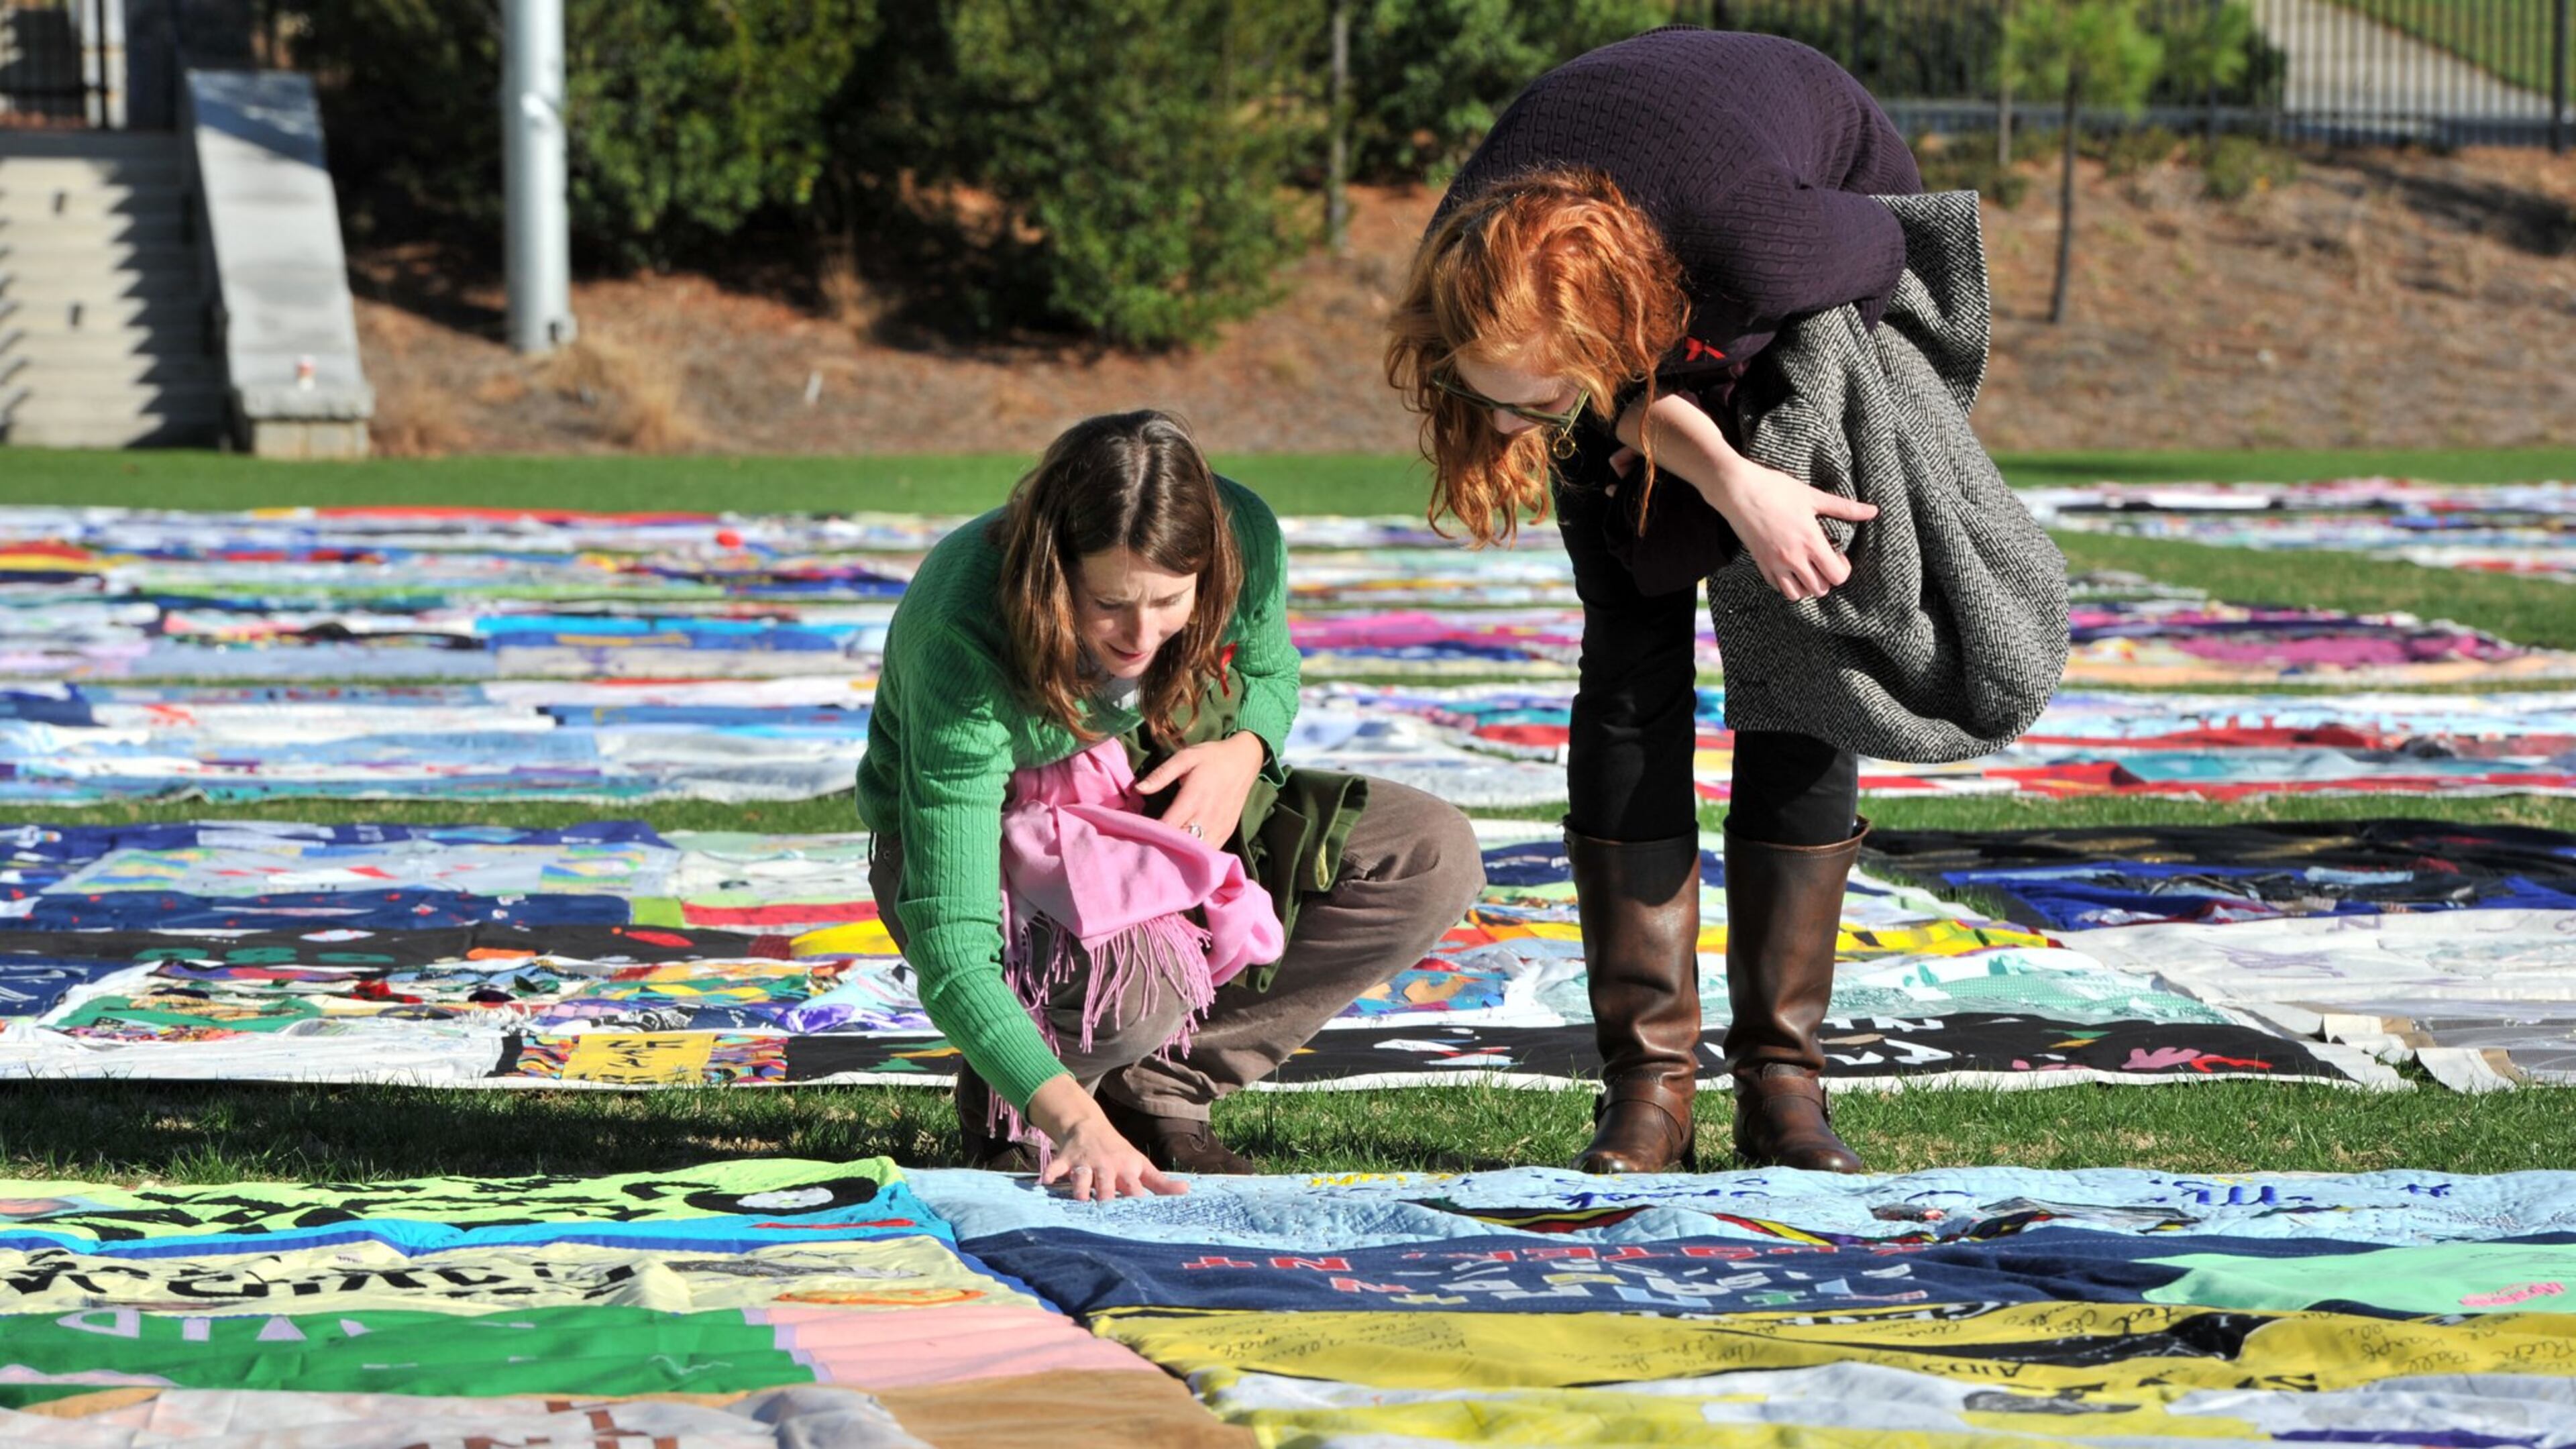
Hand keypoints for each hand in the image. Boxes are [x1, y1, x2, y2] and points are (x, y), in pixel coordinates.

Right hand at [1028, 1077, 1186, 1201]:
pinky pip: (1057, 1166)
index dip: (1136, 1200)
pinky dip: (1051, 1172)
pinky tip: (1044, 1182)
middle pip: (1107, 1183)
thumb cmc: (1119, 1153)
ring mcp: (1086, 1162)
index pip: (1134, 1187)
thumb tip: (1186, 1192)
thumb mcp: (1141, 1165)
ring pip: (1083, 1176)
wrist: (1090, 1126)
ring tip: (1081, 1201)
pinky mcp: (1067, 1158)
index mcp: (1126, 1169)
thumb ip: (1161, 1183)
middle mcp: (1106, 1166)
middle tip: (1107, 1212)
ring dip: (1081, 1188)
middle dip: (1107, 1195)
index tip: (1138, 1216)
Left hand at [1134, 732, 1264, 847]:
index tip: (1138, 833)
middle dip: (1163, 846)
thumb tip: (1138, 789)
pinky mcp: (1228, 831)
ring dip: (1181, 852)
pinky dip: (1198, 853)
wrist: (1245, 759)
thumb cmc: (1211, 757)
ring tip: (1165, 850)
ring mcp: (1220, 826)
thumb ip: (1161, 775)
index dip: (1151, 833)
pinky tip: (1186, 850)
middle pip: (1182, 843)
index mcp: (1193, 798)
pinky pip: (1210, 850)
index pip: (1168, 826)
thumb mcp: (1185, 758)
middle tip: (1147, 844)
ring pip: (1197, 851)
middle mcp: (1207, 816)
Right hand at [1699, 457, 1878, 601]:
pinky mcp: (1760, 563)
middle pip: (1819, 589)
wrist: (1738, 490)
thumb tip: (1873, 511)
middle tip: (1823, 562)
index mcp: (1810, 542)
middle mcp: (1793, 558)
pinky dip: (1786, 583)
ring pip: (1797, 595)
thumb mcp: (1813, 496)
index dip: (1842, 570)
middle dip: (1826, 579)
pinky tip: (1788, 566)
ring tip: (1807, 569)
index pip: (1836, 576)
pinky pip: (1777, 587)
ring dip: (1806, 586)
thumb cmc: (1776, 489)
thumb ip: (1844, 508)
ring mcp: (1774, 564)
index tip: (1837, 555)